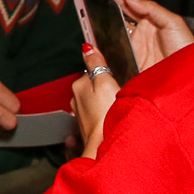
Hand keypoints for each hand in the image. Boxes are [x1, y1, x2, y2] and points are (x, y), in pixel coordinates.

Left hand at [73, 44, 120, 159]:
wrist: (104, 146)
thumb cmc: (107, 114)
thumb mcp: (104, 82)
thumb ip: (96, 64)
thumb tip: (86, 47)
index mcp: (79, 86)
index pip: (92, 72)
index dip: (105, 74)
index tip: (115, 78)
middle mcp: (76, 100)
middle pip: (92, 87)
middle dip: (103, 89)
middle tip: (117, 94)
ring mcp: (80, 115)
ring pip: (94, 102)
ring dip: (103, 103)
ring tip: (115, 107)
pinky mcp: (87, 128)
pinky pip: (96, 116)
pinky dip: (102, 115)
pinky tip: (111, 119)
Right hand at [93, 0, 193, 71]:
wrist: (191, 76)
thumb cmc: (187, 49)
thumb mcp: (173, 23)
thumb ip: (151, 8)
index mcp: (149, 22)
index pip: (126, 6)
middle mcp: (139, 36)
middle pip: (114, 21)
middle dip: (99, 12)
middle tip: (85, 6)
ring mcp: (133, 51)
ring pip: (110, 38)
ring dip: (97, 31)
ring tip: (86, 23)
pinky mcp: (130, 66)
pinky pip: (112, 57)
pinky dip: (102, 52)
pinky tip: (94, 46)